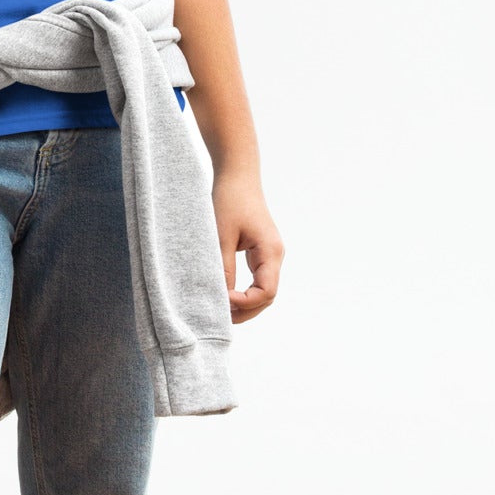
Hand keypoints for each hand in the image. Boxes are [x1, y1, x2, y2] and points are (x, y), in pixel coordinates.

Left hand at [214, 169, 283, 323]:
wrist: (238, 177)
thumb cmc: (229, 201)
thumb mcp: (221, 236)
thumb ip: (223, 268)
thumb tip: (221, 298)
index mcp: (271, 252)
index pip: (265, 292)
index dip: (244, 303)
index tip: (221, 302)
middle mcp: (275, 256)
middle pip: (267, 297)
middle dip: (246, 311)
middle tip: (219, 317)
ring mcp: (270, 256)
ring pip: (263, 291)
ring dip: (245, 304)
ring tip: (221, 311)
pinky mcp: (261, 253)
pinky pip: (257, 281)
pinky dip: (244, 293)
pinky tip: (226, 296)